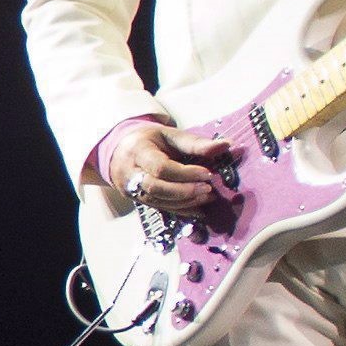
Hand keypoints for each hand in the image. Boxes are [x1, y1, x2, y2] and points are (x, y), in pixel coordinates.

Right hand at [100, 117, 241, 219]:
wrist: (120, 150)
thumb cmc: (150, 140)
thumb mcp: (170, 135)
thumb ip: (195, 143)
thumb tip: (226, 145)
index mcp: (138, 150)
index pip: (160, 167)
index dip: (185, 173)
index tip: (208, 174)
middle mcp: (130, 172)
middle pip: (155, 187)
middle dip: (184, 191)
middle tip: (208, 189)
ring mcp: (130, 188)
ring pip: (156, 201)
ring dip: (185, 202)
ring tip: (207, 197)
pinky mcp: (137, 200)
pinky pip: (159, 208)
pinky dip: (180, 210)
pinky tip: (198, 208)